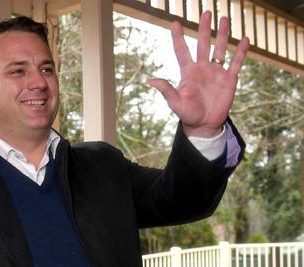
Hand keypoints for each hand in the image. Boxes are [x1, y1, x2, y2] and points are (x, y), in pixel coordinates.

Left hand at [149, 10, 249, 137]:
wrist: (204, 125)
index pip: (181, 51)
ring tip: (224, 18)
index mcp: (188, 72)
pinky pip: (236, 63)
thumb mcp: (175, 103)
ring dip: (222, 35)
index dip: (178, 37)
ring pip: (220, 49)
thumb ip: (166, 90)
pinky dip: (240, 51)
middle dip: (204, 29)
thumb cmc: (187, 114)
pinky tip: (244, 39)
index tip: (175, 23)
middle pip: (203, 44)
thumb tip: (151, 81)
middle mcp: (202, 68)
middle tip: (206, 12)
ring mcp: (216, 72)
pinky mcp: (229, 79)